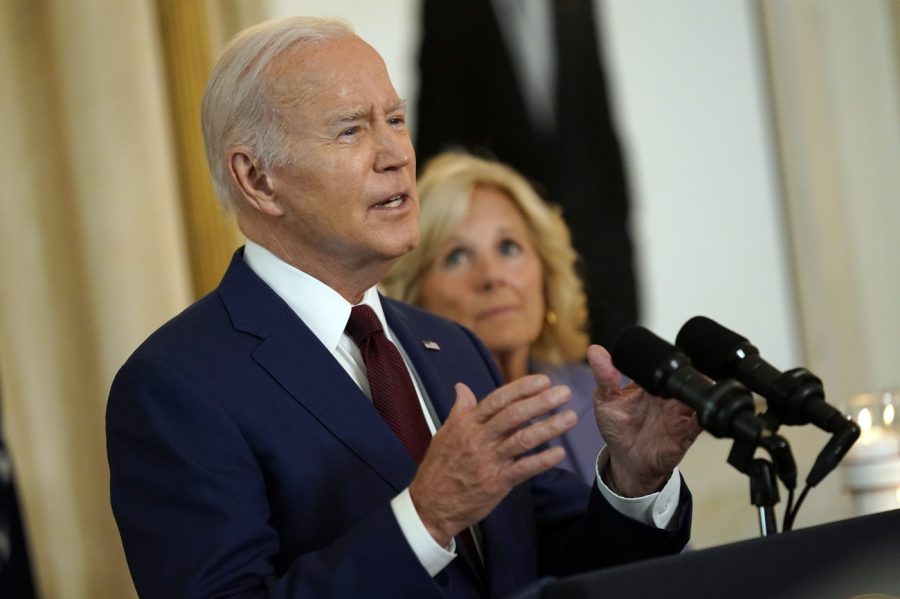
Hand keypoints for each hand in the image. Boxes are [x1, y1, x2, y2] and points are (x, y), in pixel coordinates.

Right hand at [409, 375, 575, 546]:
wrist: (430, 505)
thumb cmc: (438, 467)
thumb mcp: (445, 433)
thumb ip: (459, 410)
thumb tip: (461, 387)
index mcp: (467, 424)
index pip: (498, 399)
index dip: (522, 388)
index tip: (543, 380)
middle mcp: (478, 439)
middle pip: (513, 415)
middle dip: (541, 402)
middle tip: (564, 393)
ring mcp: (488, 461)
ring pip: (522, 439)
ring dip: (549, 427)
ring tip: (570, 417)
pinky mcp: (495, 483)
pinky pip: (523, 469)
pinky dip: (542, 460)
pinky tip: (559, 453)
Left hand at [588, 344, 700, 496]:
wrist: (627, 461)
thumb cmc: (618, 429)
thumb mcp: (605, 400)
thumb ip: (603, 377)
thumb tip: (595, 351)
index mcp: (650, 385)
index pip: (661, 365)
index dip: (663, 359)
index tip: (658, 358)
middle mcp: (668, 396)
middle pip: (682, 378)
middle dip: (681, 375)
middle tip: (672, 377)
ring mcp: (679, 413)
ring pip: (695, 396)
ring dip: (694, 393)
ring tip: (683, 395)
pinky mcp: (687, 432)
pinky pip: (701, 421)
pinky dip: (703, 416)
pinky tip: (697, 414)